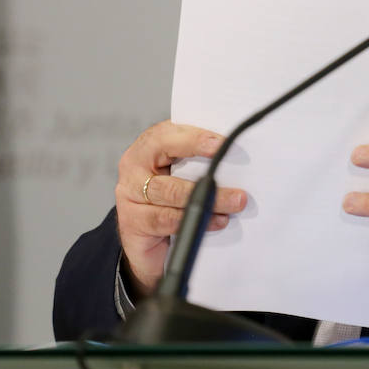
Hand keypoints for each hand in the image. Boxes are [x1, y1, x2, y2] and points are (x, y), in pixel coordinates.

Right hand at [114, 120, 247, 297]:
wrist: (149, 232)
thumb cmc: (171, 192)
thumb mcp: (182, 168)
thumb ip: (199, 159)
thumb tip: (235, 158)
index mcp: (148, 147)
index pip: (167, 137)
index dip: (194, 139)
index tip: (221, 145)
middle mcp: (134, 170)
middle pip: (171, 175)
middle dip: (208, 183)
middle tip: (240, 193)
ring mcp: (129, 198)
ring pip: (169, 199)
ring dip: (206, 204)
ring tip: (233, 206)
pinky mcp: (132, 224)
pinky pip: (164, 221)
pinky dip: (193, 222)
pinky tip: (215, 222)